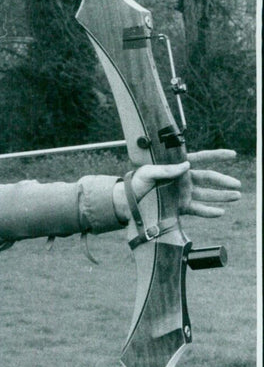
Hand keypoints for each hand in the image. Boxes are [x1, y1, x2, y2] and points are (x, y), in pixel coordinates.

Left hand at [114, 149, 240, 221]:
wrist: (128, 203)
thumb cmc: (136, 183)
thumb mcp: (147, 172)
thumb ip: (165, 169)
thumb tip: (186, 166)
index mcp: (177, 166)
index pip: (200, 158)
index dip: (217, 155)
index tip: (233, 154)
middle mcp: (184, 179)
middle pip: (208, 178)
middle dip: (224, 181)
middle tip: (238, 185)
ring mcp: (184, 193)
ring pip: (207, 194)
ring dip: (222, 196)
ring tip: (236, 197)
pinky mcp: (181, 207)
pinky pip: (198, 209)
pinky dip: (209, 211)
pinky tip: (220, 212)